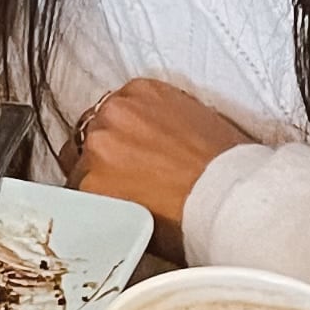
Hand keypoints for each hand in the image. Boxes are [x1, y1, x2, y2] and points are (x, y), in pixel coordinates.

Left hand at [74, 78, 291, 235]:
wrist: (230, 199)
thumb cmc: (227, 169)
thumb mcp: (200, 123)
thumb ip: (164, 123)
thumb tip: (157, 141)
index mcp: (142, 91)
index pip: (113, 112)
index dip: (121, 140)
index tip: (130, 157)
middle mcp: (115, 111)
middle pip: (91, 135)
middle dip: (106, 159)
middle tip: (129, 184)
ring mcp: (99, 145)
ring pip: (80, 166)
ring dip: (98, 183)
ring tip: (129, 205)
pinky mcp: (90, 183)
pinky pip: (80, 198)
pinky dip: (97, 209)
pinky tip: (122, 218)